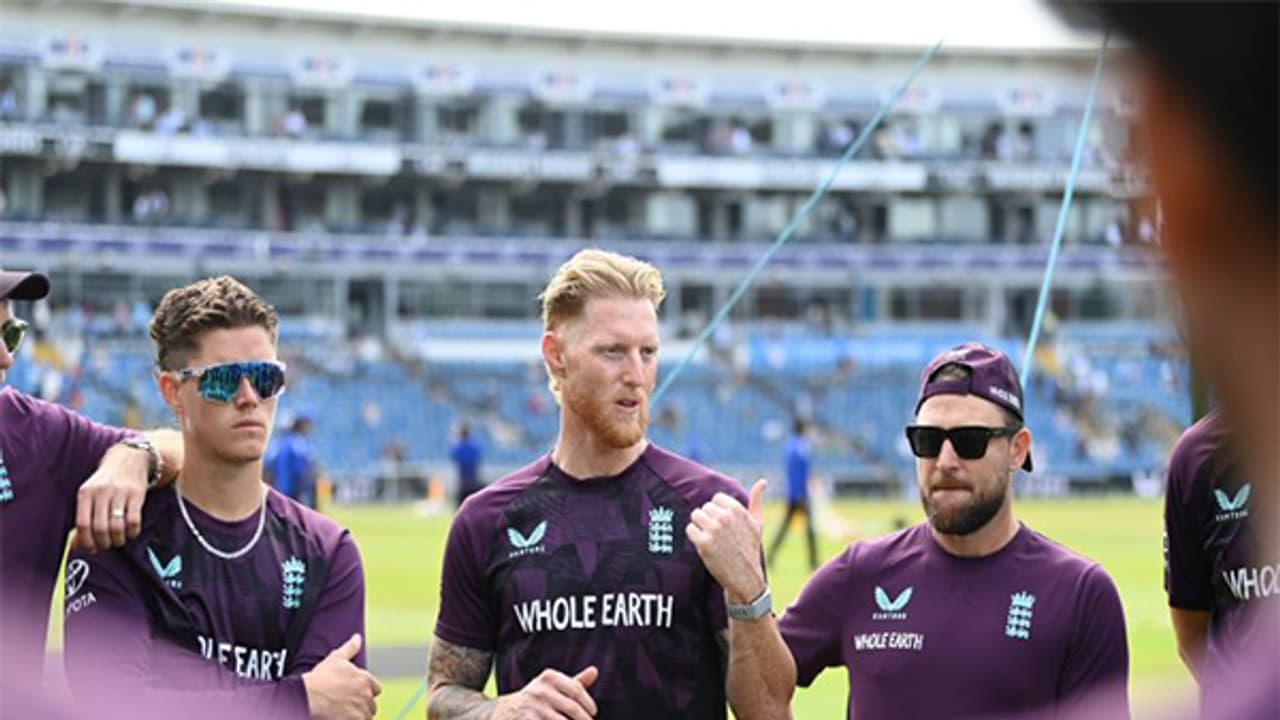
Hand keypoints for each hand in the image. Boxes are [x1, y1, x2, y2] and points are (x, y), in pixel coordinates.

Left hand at [73, 443, 149, 551]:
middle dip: (104, 543)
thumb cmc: (106, 482)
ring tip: (118, 540)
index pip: (83, 524)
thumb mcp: (89, 495)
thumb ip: (83, 519)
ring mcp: (120, 493)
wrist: (129, 459)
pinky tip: (131, 532)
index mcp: (86, 493)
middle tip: (107, 545)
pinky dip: (132, 532)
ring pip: (117, 526)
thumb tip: (75, 546)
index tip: (91, 549)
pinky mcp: (137, 494)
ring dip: (118, 540)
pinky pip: (134, 521)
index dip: (86, 541)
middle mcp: (102, 492)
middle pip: (100, 528)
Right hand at [303, 634, 381, 719]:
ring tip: (344, 713)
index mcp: (365, 680)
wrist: (308, 696)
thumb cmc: (321, 678)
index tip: (356, 693)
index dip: (366, 691)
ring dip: (358, 716)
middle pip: (371, 705)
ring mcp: (361, 711)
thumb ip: (350, 648)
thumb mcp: (336, 659)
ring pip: (366, 717)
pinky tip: (341, 717)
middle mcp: (366, 695)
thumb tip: (357, 638)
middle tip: (347, 705)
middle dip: (362, 706)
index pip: (376, 688)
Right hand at [494, 666, 598, 719]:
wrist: (502, 713)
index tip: (591, 713)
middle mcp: (541, 690)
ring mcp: (533, 708)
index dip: (588, 704)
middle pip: (573, 708)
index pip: (577, 690)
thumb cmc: (536, 700)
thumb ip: (574, 683)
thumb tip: (595, 670)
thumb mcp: (552, 687)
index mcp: (550, 677)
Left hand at [686, 479, 767, 603]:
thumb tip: (763, 481)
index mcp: (737, 509)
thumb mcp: (757, 523)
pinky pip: (690, 529)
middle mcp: (725, 517)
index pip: (715, 499)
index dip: (718, 512)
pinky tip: (705, 545)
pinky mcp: (704, 543)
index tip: (726, 526)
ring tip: (712, 539)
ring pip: (695, 516)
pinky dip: (694, 537)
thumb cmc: (750, 549)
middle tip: (719, 536)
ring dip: (700, 527)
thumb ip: (757, 500)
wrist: (745, 577)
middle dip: (709, 520)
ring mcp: (714, 530)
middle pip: (704, 508)